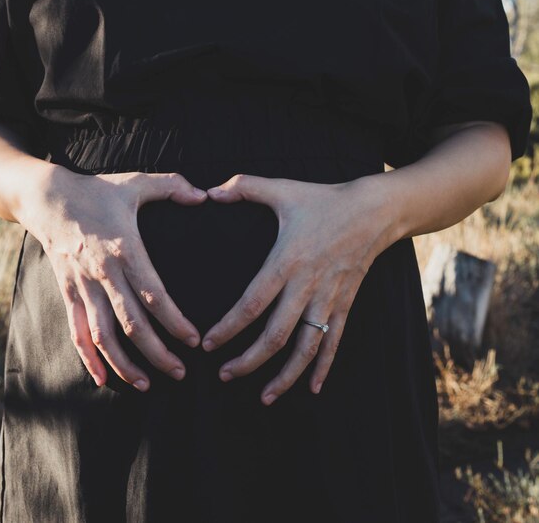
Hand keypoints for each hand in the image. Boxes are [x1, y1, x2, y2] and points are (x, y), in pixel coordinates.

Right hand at [22, 167, 207, 390]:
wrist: (46, 198)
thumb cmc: (98, 191)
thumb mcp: (135, 183)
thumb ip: (172, 186)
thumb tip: (205, 195)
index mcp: (125, 249)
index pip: (153, 294)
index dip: (174, 321)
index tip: (193, 340)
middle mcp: (103, 273)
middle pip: (131, 323)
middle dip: (157, 352)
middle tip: (181, 373)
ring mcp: (82, 286)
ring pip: (102, 335)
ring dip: (123, 364)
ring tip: (147, 384)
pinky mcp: (67, 292)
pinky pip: (76, 331)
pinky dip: (88, 358)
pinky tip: (102, 379)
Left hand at [200, 173, 399, 404]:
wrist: (375, 211)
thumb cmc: (324, 200)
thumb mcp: (284, 189)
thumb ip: (245, 187)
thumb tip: (209, 191)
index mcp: (287, 261)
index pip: (252, 304)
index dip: (229, 328)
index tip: (208, 345)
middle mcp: (308, 286)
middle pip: (276, 335)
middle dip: (249, 361)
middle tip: (224, 376)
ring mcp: (329, 299)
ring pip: (306, 347)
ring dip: (285, 376)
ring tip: (264, 397)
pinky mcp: (345, 304)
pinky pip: (333, 342)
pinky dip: (323, 367)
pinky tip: (312, 388)